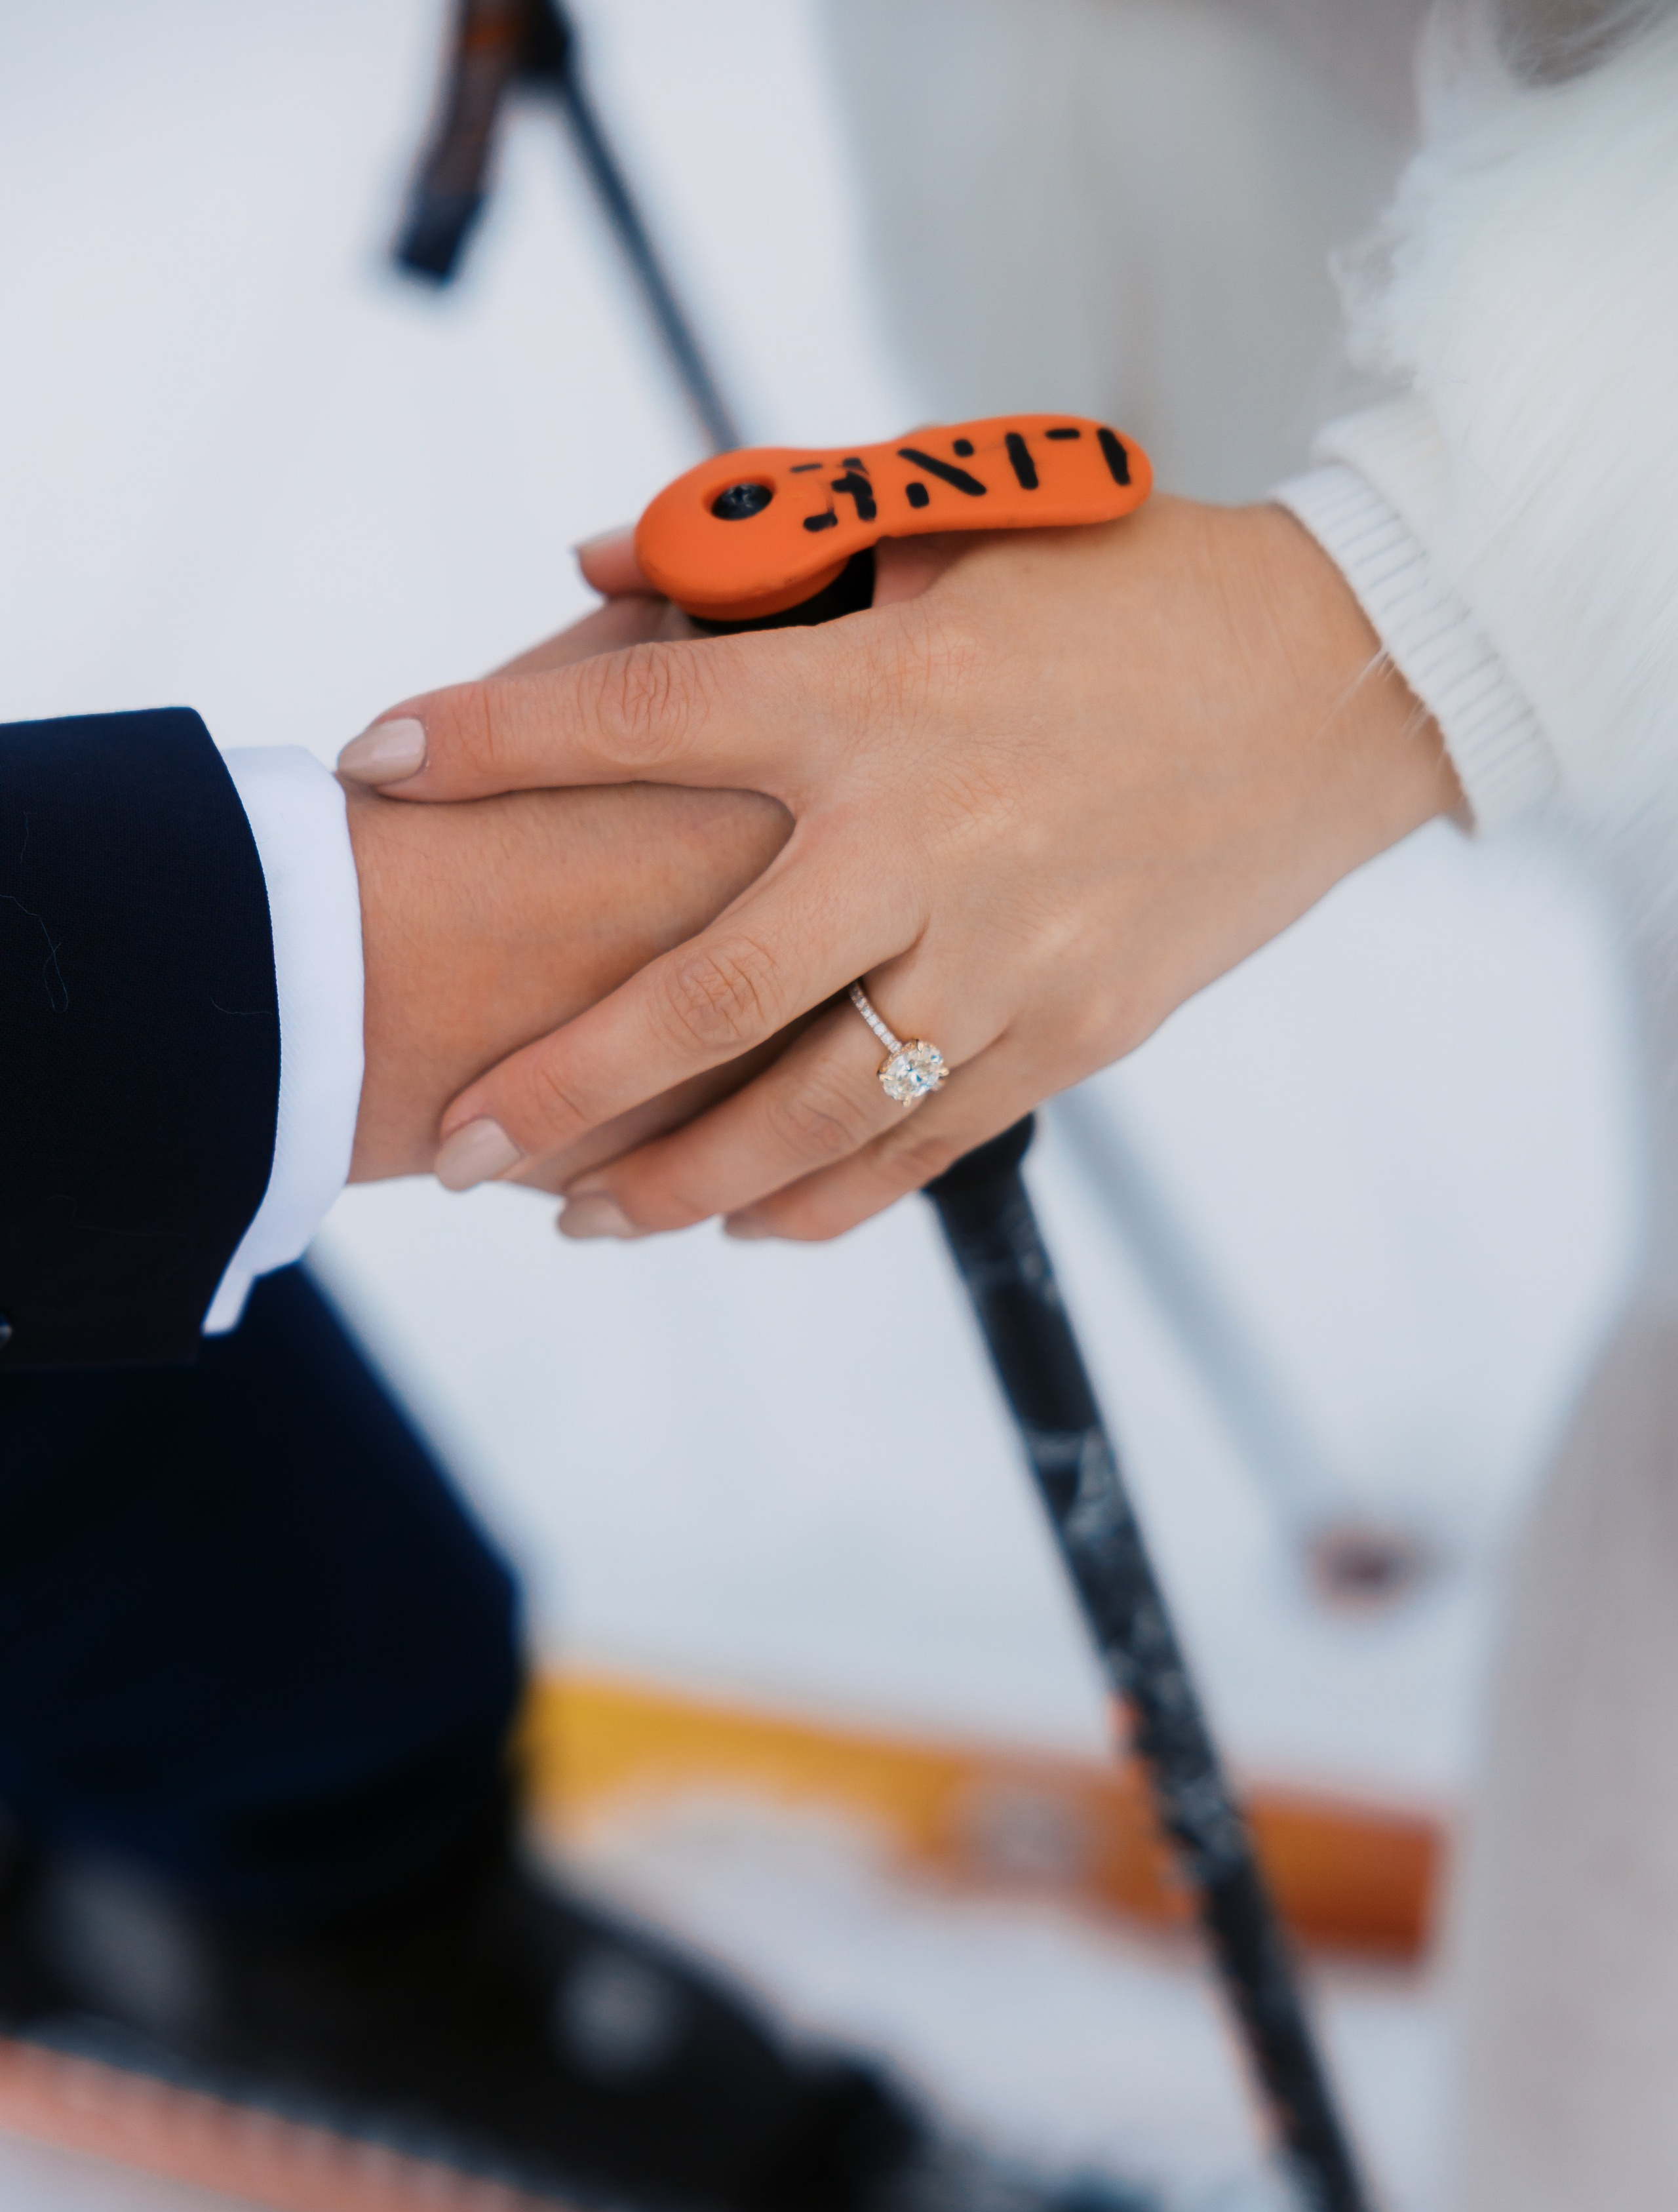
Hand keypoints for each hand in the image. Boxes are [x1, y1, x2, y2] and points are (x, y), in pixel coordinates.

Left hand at [337, 499, 1461, 1240]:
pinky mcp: (1074, 1031)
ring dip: (677, 1183)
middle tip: (458, 1148)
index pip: (633, 715)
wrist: (1341, 684)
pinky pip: (919, 1143)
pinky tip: (746, 1226)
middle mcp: (920, 836)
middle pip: (697, 995)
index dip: (490, 739)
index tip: (375, 764)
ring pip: (805, 1110)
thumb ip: (762, 545)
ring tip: (578, 1222)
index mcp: (875, 690)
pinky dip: (822, 1198)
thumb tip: (583, 568)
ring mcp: (1003, 953)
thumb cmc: (1133, 589)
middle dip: (560, 1084)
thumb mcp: (956, 526)